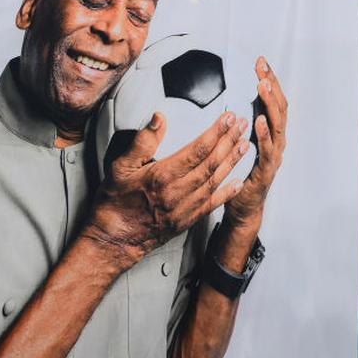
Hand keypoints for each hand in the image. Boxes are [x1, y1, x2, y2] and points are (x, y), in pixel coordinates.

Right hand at [83, 110, 249, 268]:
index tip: (228, 119)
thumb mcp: (119, 167)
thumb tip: (158, 119)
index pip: (197, 149)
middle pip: (211, 163)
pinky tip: (238, 182)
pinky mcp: (186, 220)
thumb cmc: (115, 203)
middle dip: (229, 141)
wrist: (114, 238)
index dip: (216, 132)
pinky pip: (212, 204)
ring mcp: (184, 208)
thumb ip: (142, 142)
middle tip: (242, 126)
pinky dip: (227, 193)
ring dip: (232, 162)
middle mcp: (177, 192)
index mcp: (162, 176)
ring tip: (244, 146)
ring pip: (215, 181)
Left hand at [223, 57, 289, 229]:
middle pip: (280, 107)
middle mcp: (278, 141)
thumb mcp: (243, 143)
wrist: (244, 208)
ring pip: (277, 125)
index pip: (275, 101)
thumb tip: (239, 102)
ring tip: (262, 86)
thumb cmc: (243, 174)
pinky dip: (264, 134)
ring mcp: (275, 156)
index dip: (270, 81)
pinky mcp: (266, 171)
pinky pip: (267, 150)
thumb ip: (244, 124)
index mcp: (272, 133)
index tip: (261, 62)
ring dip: (270, 104)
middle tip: (262, 67)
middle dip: (272, 85)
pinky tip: (259, 119)